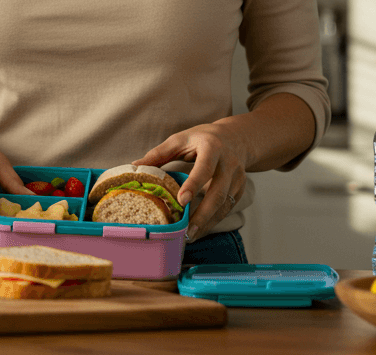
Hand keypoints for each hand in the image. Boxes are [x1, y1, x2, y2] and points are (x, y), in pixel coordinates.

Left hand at [132, 123, 250, 239]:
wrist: (235, 138)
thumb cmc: (202, 138)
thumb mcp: (180, 139)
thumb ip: (159, 153)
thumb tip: (135, 166)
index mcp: (212, 147)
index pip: (204, 168)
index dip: (194, 185)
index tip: (181, 201)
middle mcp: (229, 163)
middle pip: (218, 193)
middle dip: (203, 214)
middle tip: (188, 231)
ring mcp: (237, 178)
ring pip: (224, 204)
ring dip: (208, 223)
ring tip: (191, 236)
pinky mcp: (240, 189)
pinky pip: (227, 208)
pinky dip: (214, 220)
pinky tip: (201, 229)